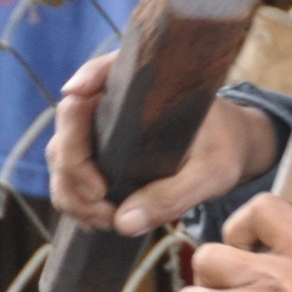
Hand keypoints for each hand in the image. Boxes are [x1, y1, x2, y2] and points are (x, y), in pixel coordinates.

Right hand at [48, 52, 281, 235]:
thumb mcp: (211, 173)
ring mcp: (100, 127)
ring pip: (61, 155)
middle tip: (103, 206)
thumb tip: (122, 222)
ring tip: (106, 220)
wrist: (230, 149)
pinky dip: (76, 201)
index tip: (77, 93)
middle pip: (69, 123)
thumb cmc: (224, 147)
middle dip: (74, 170)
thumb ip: (173, 195)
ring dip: (72, 193)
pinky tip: (99, 221)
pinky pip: (70, 176)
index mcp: (145, 85)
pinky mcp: (98, 153)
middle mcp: (113, 100)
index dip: (86, 78)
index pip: (103, 68)